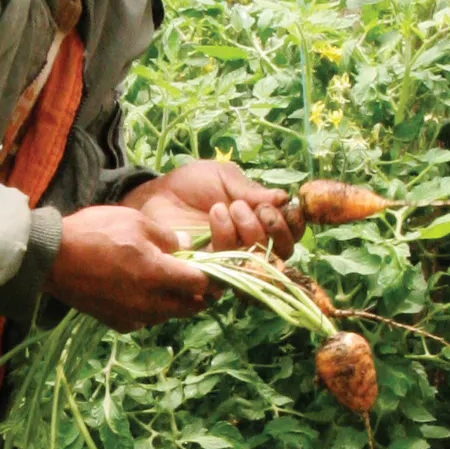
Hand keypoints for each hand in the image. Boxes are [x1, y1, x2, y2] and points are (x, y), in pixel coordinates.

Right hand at [45, 203, 210, 330]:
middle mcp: (149, 302)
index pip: (201, 283)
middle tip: (199, 279)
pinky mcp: (118, 323)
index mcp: (157, 274)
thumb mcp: (135, 221)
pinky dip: (152, 310)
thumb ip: (167, 236)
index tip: (213, 267)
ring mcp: (133, 316)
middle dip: (200, 294)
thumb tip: (187, 244)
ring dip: (176, 303)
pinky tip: (143, 294)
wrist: (52, 259)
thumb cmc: (93, 232)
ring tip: (171, 284)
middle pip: (190, 307)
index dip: (212, 275)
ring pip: (169, 315)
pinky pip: (146, 320)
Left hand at [123, 159, 299, 259]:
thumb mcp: (225, 177)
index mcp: (263, 220)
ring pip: (260, 259)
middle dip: (273, 228)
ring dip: (249, 231)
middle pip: (283, 250)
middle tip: (248, 206)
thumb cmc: (192, 185)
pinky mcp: (213, 271)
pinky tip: (216, 217)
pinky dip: (228, 238)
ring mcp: (234, 260)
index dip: (293, 221)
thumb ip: (252, 190)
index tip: (278, 204)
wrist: (157, 195)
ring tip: (226, 208)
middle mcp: (253, 243)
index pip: (293, 231)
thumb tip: (284, 198)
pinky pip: (233, 265)